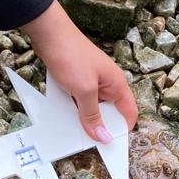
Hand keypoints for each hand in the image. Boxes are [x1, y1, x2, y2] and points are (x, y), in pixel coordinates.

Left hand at [21, 0, 137, 142]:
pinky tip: (65, 113)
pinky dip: (74, 107)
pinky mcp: (78, 79)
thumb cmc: (71, 55)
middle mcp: (108, 83)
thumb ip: (92, 115)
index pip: (129, 111)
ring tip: (75, 126)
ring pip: (93, 107)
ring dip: (84, 116)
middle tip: (90, 138)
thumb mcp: (84, 90)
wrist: (49, 33)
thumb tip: (104, 136)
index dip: (123, 129)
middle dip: (101, 125)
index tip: (112, 144)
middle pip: (110, 111)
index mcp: (117, 84)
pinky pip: (80, 99)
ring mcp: (92, 81)